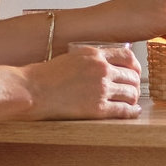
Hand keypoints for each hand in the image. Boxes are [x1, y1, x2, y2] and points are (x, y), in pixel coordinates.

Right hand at [22, 47, 142, 120]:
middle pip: (132, 76)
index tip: (134, 72)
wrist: (31, 90)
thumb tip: (104, 67)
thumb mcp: (70, 57)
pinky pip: (124, 110)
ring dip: (133, 98)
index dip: (135, 66)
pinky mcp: (97, 108)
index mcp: (94, 54)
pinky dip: (132, 112)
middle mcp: (101, 69)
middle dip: (134, 84)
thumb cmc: (43, 76)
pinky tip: (133, 112)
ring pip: (131, 93)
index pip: (127, 56)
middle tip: (132, 91)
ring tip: (131, 102)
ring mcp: (101, 88)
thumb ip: (90, 60)